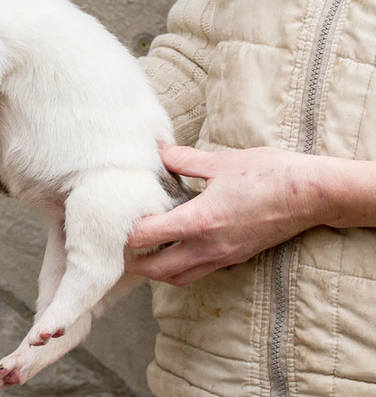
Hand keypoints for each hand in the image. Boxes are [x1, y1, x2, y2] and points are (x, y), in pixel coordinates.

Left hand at [124, 145, 329, 285]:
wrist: (314, 195)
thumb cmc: (270, 175)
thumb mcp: (221, 161)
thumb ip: (185, 160)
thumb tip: (160, 152)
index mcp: (198, 222)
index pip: (147, 237)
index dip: (126, 231)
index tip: (115, 220)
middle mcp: (207, 247)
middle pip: (157, 270)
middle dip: (134, 262)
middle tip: (119, 247)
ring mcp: (223, 257)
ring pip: (178, 277)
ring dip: (156, 270)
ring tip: (143, 252)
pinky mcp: (235, 258)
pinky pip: (198, 272)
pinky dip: (179, 268)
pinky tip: (175, 248)